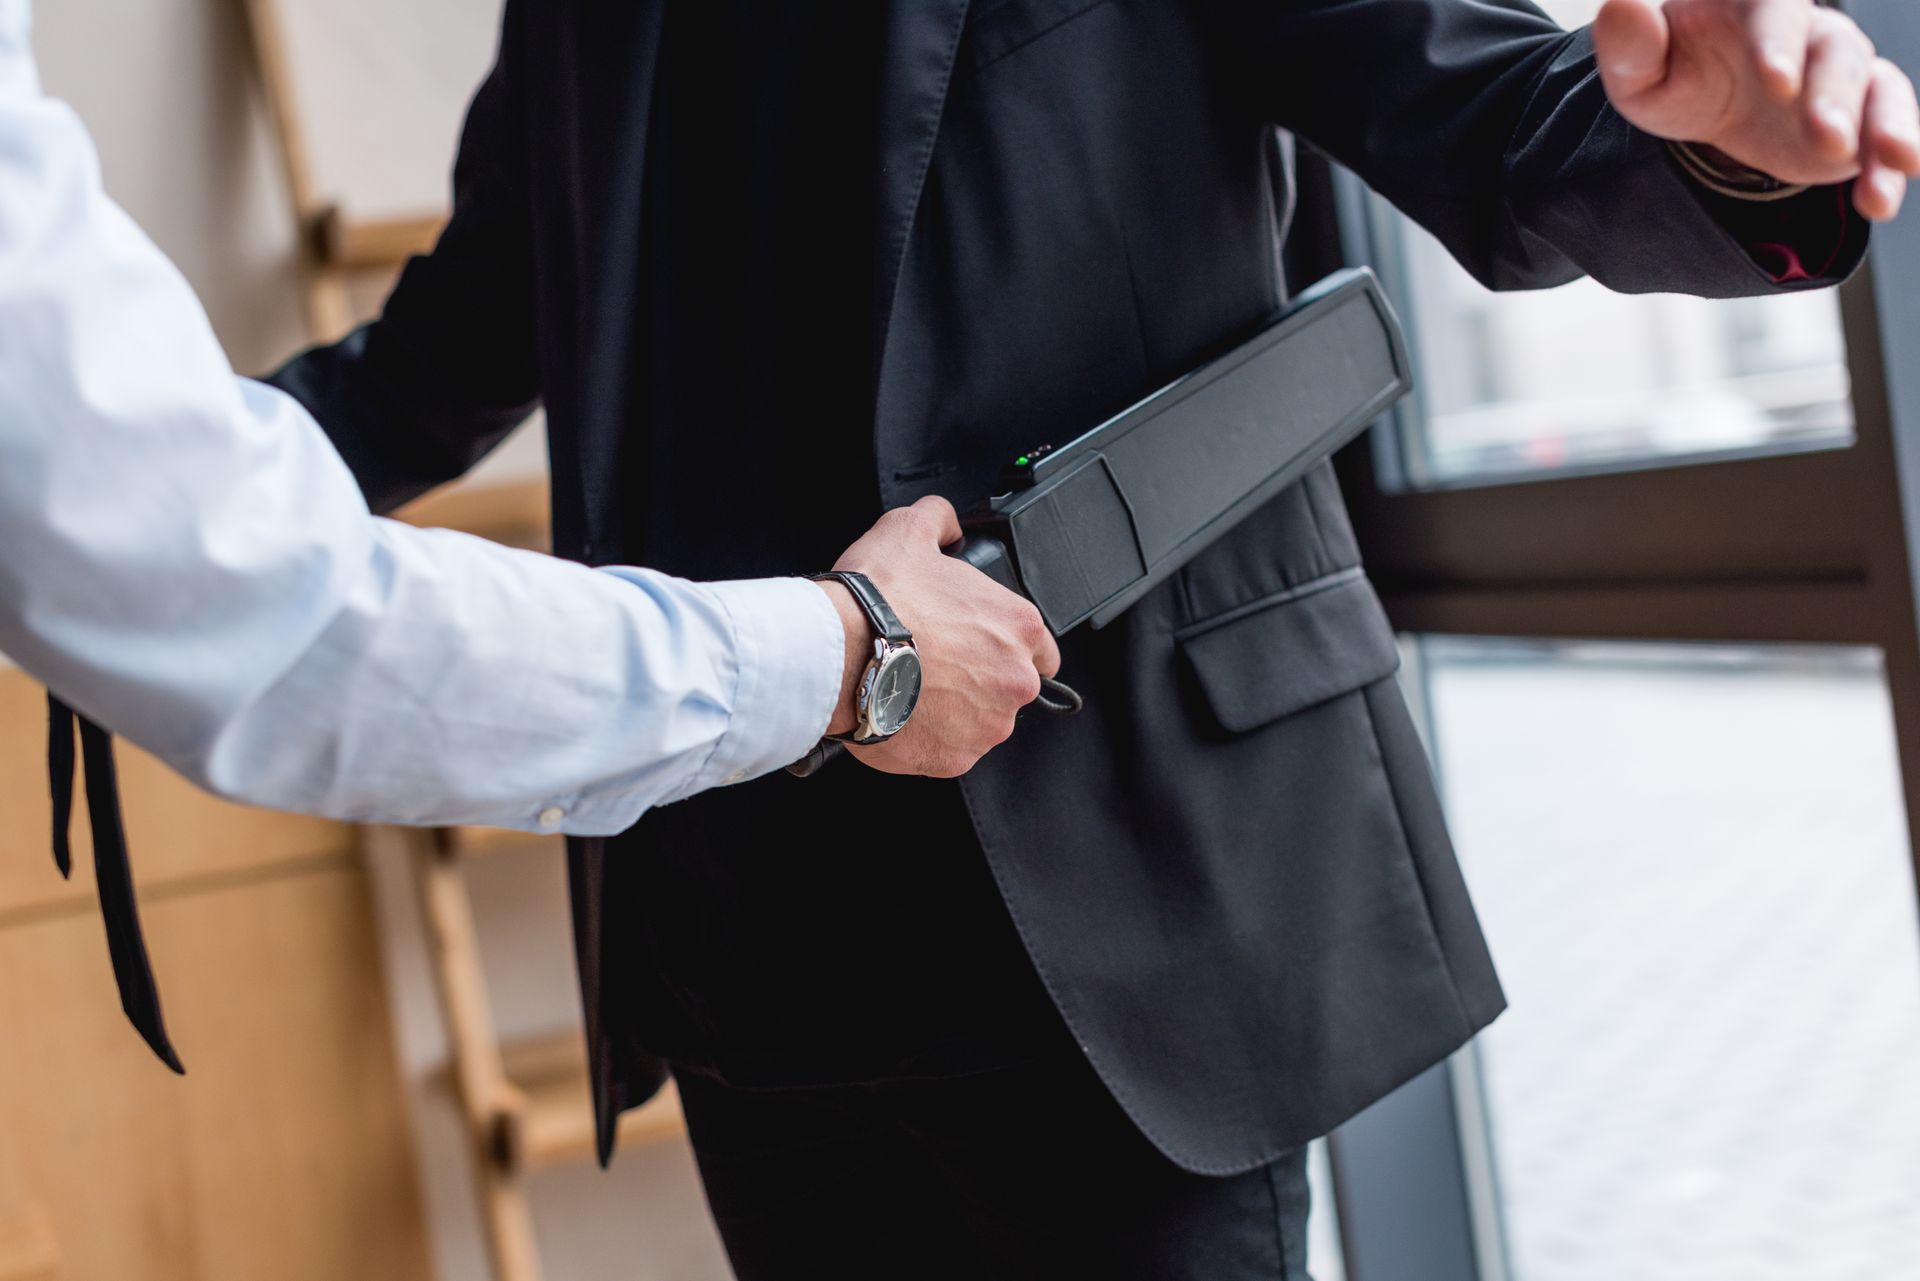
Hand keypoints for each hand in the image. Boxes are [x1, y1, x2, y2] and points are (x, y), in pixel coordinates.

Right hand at [817, 496, 1060, 777]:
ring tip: (912, 686)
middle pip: (1009, 685)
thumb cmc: (877, 599)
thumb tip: (944, 521)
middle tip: (934, 662)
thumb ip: (939, 519)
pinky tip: (901, 711)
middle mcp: (1016, 680)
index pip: (1042, 647)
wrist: (839, 654)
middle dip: (978, 678)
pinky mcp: (956, 759)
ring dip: (955, 709)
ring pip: (981, 721)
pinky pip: (949, 750)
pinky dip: (929, 737)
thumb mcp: (908, 529)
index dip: (1007, 643)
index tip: (978, 645)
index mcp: (1019, 626)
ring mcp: (988, 725)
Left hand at [1594, 0, 1919, 218]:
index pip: (1776, 11)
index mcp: (1756, 6)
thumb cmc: (1674, 76)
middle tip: (1827, 138)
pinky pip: (1888, 125)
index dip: (1779, 43)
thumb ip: (1631, 45)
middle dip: (1834, 97)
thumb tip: (1620, 5)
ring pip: (1875, 88)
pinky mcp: (1861, 111)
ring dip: (1885, 126)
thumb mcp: (1639, 72)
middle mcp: (1810, 30)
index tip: (1776, 84)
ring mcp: (1841, 70)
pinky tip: (1884, 196)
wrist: (1708, 106)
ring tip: (1889, 162)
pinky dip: (1893, 159)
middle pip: (1834, 53)